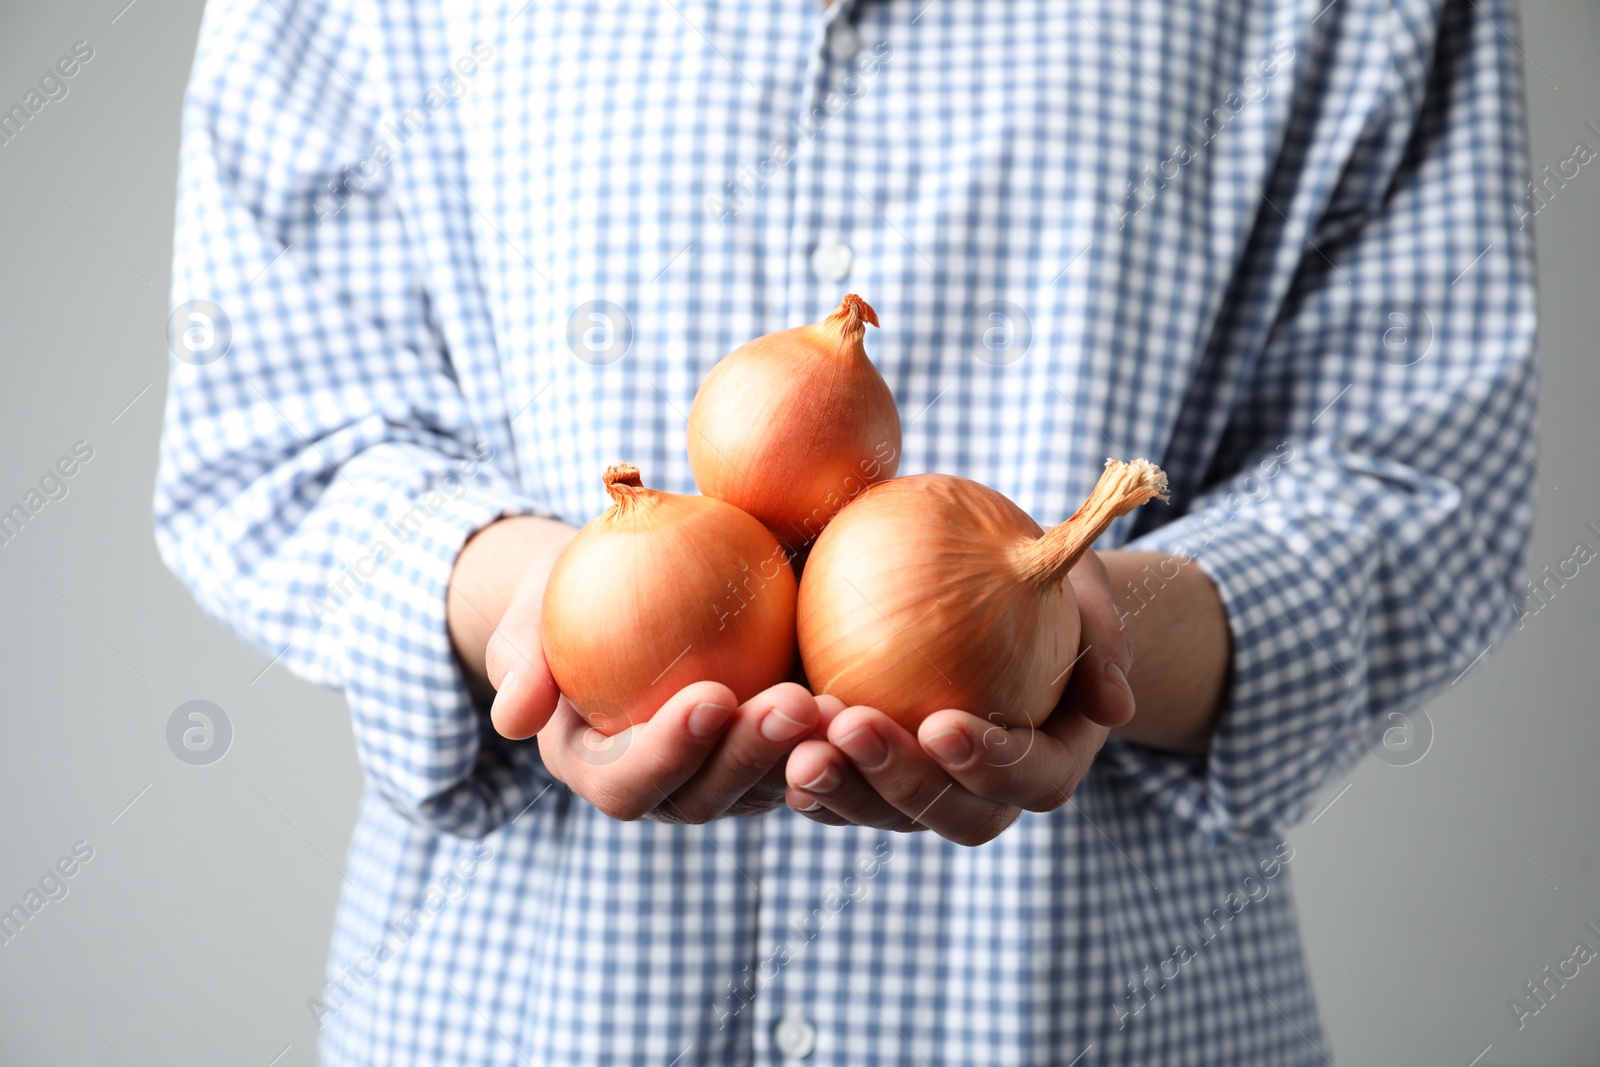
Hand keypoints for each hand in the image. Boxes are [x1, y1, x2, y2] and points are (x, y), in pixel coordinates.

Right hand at [454, 517, 821, 823]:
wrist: (624, 580)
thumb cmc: (565, 591)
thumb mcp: (530, 612)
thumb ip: (523, 662)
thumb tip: (516, 718)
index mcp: (597, 768)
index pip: (628, 784)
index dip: (669, 754)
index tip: (709, 696)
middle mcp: (665, 788)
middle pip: (709, 797)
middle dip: (751, 758)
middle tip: (795, 703)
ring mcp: (724, 776)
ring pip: (770, 786)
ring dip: (808, 753)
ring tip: (843, 705)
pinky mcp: (773, 751)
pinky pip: (809, 756)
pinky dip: (838, 736)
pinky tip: (870, 694)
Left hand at [782, 551, 1134, 845]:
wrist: (982, 582)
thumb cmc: (1041, 580)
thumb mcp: (1079, 585)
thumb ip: (1099, 633)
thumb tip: (1113, 702)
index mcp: (1046, 760)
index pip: (1031, 781)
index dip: (993, 766)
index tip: (946, 723)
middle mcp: (981, 791)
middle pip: (950, 815)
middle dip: (900, 783)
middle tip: (852, 727)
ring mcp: (918, 789)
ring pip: (879, 812)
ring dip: (839, 785)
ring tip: (796, 743)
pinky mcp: (860, 770)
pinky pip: (829, 782)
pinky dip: (794, 766)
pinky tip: (757, 728)